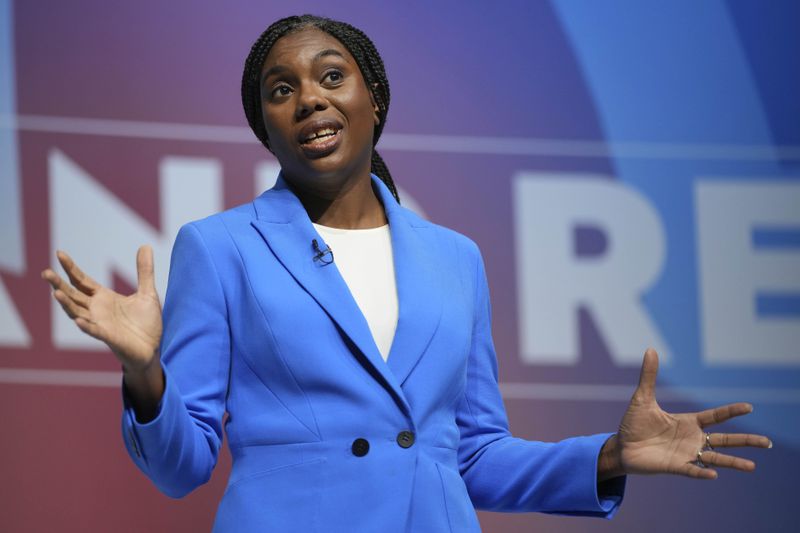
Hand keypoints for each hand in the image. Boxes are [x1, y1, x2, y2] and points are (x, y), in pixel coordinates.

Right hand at [41, 246, 162, 371]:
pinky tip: (79, 320)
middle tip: (45, 272)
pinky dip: (86, 325)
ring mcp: (100, 324)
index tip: (59, 254)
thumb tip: (145, 246)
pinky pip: (95, 331)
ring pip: (77, 312)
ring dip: (67, 304)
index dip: (70, 268)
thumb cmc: (147, 323)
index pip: (82, 281)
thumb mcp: (148, 293)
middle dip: (59, 284)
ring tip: (55, 293)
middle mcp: (96, 310)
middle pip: (73, 295)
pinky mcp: (109, 337)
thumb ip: (144, 271)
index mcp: (103, 298)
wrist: (153, 348)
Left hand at [600, 348, 771, 480]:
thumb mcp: (643, 398)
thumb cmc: (634, 424)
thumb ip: (649, 376)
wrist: (622, 446)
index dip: (731, 411)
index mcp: (689, 422)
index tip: (749, 407)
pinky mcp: (676, 467)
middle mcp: (692, 439)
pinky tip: (714, 474)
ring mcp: (686, 454)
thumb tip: (650, 349)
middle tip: (766, 442)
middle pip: (725, 439)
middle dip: (745, 440)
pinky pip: (693, 471)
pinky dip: (703, 473)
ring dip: (733, 462)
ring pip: (715, 459)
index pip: (716, 416)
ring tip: (752, 466)